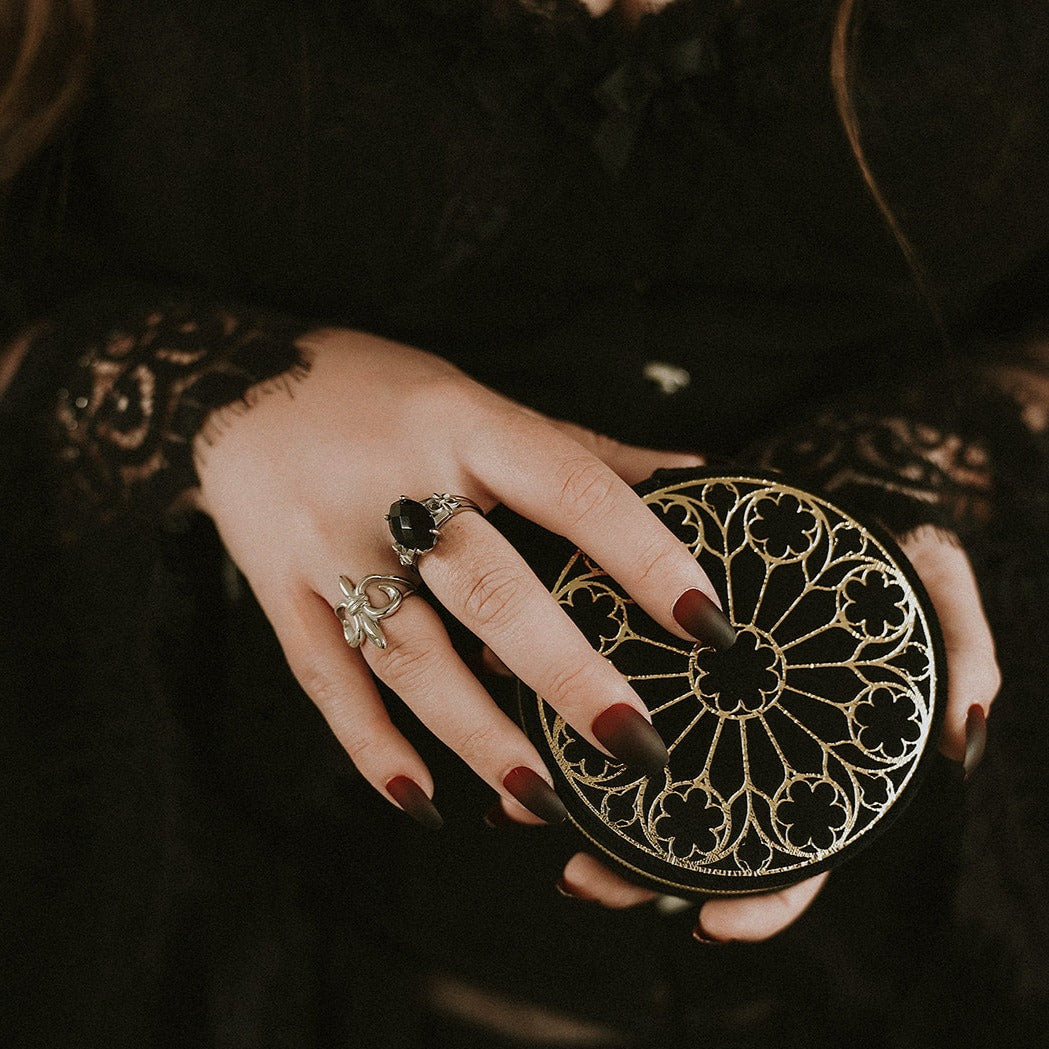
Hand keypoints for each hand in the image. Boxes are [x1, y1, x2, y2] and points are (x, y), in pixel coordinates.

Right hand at [192, 328, 731, 827]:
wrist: (234, 385)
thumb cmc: (380, 394)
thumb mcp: (478, 398)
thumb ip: (581, 447)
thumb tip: (695, 475)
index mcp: (465, 427)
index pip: (571, 488)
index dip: (644, 554)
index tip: (707, 621)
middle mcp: (397, 488)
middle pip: (488, 588)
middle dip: (566, 672)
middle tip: (636, 742)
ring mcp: (329, 546)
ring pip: (408, 655)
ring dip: (475, 734)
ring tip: (542, 799)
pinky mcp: (281, 593)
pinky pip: (326, 681)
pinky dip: (372, 747)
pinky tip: (425, 800)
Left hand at [540, 523, 999, 941]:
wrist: (829, 482)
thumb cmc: (884, 541)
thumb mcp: (938, 584)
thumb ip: (964, 652)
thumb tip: (959, 734)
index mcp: (814, 746)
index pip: (797, 846)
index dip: (763, 898)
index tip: (708, 921)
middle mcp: (749, 732)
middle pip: (691, 826)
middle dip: (632, 864)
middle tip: (578, 875)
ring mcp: (699, 696)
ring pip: (632, 769)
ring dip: (578, 798)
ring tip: (521, 808)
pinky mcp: (649, 646)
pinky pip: (601, 690)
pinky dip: (562, 708)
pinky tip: (520, 714)